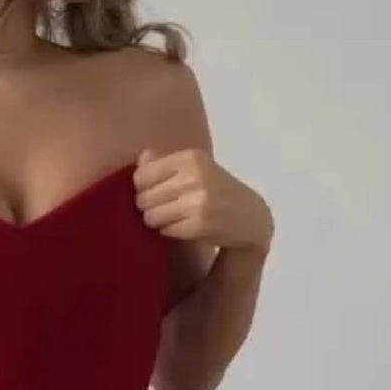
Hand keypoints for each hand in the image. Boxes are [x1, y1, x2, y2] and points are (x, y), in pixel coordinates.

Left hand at [134, 149, 273, 255]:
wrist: (250, 218)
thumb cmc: (218, 190)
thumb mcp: (197, 167)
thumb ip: (166, 162)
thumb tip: (140, 161)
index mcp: (191, 158)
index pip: (142, 174)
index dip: (141, 187)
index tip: (153, 191)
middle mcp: (194, 177)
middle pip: (143, 197)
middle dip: (147, 206)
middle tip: (162, 208)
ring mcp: (197, 202)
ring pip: (151, 216)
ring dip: (156, 221)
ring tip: (172, 218)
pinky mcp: (199, 225)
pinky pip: (165, 230)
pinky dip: (168, 231)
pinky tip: (181, 226)